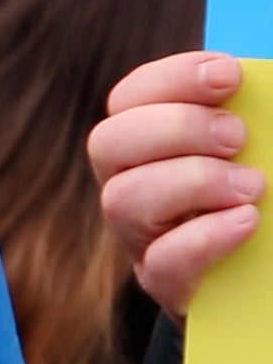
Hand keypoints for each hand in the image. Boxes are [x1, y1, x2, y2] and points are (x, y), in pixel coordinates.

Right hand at [88, 51, 264, 319]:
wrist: (272, 274)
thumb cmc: (268, 201)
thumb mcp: (261, 151)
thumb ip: (258, 120)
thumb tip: (261, 82)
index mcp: (151, 144)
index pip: (130, 99)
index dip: (171, 79)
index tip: (228, 76)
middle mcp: (133, 186)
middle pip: (108, 144)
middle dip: (175, 128)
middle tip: (236, 137)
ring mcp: (144, 239)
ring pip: (122, 200)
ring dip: (192, 181)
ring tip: (252, 187)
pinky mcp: (167, 287)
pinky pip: (162, 262)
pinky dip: (205, 236)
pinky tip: (248, 221)